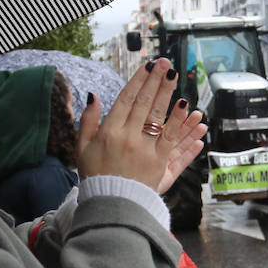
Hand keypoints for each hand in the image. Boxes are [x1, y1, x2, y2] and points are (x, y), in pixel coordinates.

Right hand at [75, 59, 204, 191]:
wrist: (111, 204)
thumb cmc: (96, 175)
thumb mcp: (82, 147)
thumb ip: (88, 120)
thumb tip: (94, 96)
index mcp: (109, 131)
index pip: (126, 99)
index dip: (138, 81)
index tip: (147, 66)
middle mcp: (127, 137)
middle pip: (144, 103)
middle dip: (155, 80)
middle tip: (165, 63)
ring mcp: (144, 149)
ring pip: (158, 115)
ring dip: (167, 93)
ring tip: (173, 76)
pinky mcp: (158, 161)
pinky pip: (171, 137)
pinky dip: (178, 120)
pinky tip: (185, 104)